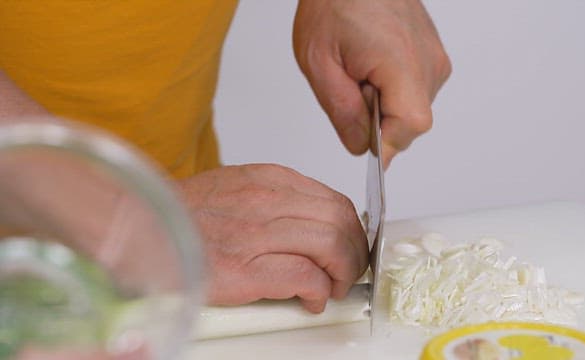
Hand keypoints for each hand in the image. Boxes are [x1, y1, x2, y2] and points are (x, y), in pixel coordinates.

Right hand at [178, 164, 367, 312]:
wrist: (141, 230)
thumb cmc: (184, 216)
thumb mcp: (234, 188)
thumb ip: (274, 200)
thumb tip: (310, 224)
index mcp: (267, 180)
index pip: (333, 200)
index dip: (351, 229)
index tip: (350, 246)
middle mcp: (267, 200)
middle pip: (340, 220)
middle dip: (355, 251)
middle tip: (347, 271)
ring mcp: (256, 233)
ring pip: (331, 245)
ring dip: (342, 272)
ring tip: (332, 287)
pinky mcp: (245, 269)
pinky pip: (305, 276)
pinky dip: (318, 291)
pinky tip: (311, 299)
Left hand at [293, 0, 450, 167]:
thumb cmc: (336, 1)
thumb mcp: (320, 62)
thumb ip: (342, 111)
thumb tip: (360, 147)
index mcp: (402, 63)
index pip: (408, 129)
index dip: (383, 144)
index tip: (362, 143)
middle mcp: (429, 63)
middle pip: (410, 124)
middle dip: (378, 121)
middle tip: (352, 89)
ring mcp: (435, 58)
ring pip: (411, 109)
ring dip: (384, 104)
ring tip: (360, 71)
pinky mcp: (434, 55)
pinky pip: (414, 90)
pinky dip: (392, 89)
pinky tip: (372, 66)